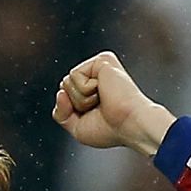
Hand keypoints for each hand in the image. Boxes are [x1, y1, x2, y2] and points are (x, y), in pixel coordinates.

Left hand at [51, 51, 175, 155]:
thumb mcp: (77, 128)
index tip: (97, 116)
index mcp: (93, 90)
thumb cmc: (112, 130)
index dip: (73, 112)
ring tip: (103, 100)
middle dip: (76, 105)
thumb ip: (61, 113)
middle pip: (63, 88)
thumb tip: (59, 92)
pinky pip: (74, 75)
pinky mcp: (101, 60)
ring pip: (67, 82)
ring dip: (81, 99)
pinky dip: (85, 90)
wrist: (130, 125)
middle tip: (100, 109)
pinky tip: (104, 92)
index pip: (65, 96)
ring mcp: (99, 66)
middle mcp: (96, 75)